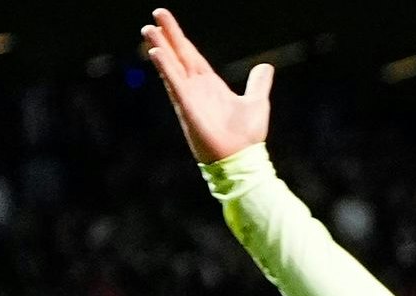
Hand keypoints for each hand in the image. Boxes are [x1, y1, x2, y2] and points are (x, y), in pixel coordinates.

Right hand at [140, 10, 271, 164]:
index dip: (179, 37)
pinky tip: (156, 53)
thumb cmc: (247, 137)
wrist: (243, 161)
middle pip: (179, 55)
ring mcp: (189, 97)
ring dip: (160, 48)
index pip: (191, 55)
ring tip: (149, 29)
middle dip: (167, 35)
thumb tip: (266, 66)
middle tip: (155, 14)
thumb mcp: (257, 102)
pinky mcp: (187, 108)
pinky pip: (174, 84)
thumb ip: (258, 83)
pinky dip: (165, 68)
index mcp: (209, 84)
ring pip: (172, 67)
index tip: (165, 20)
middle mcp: (196, 88)